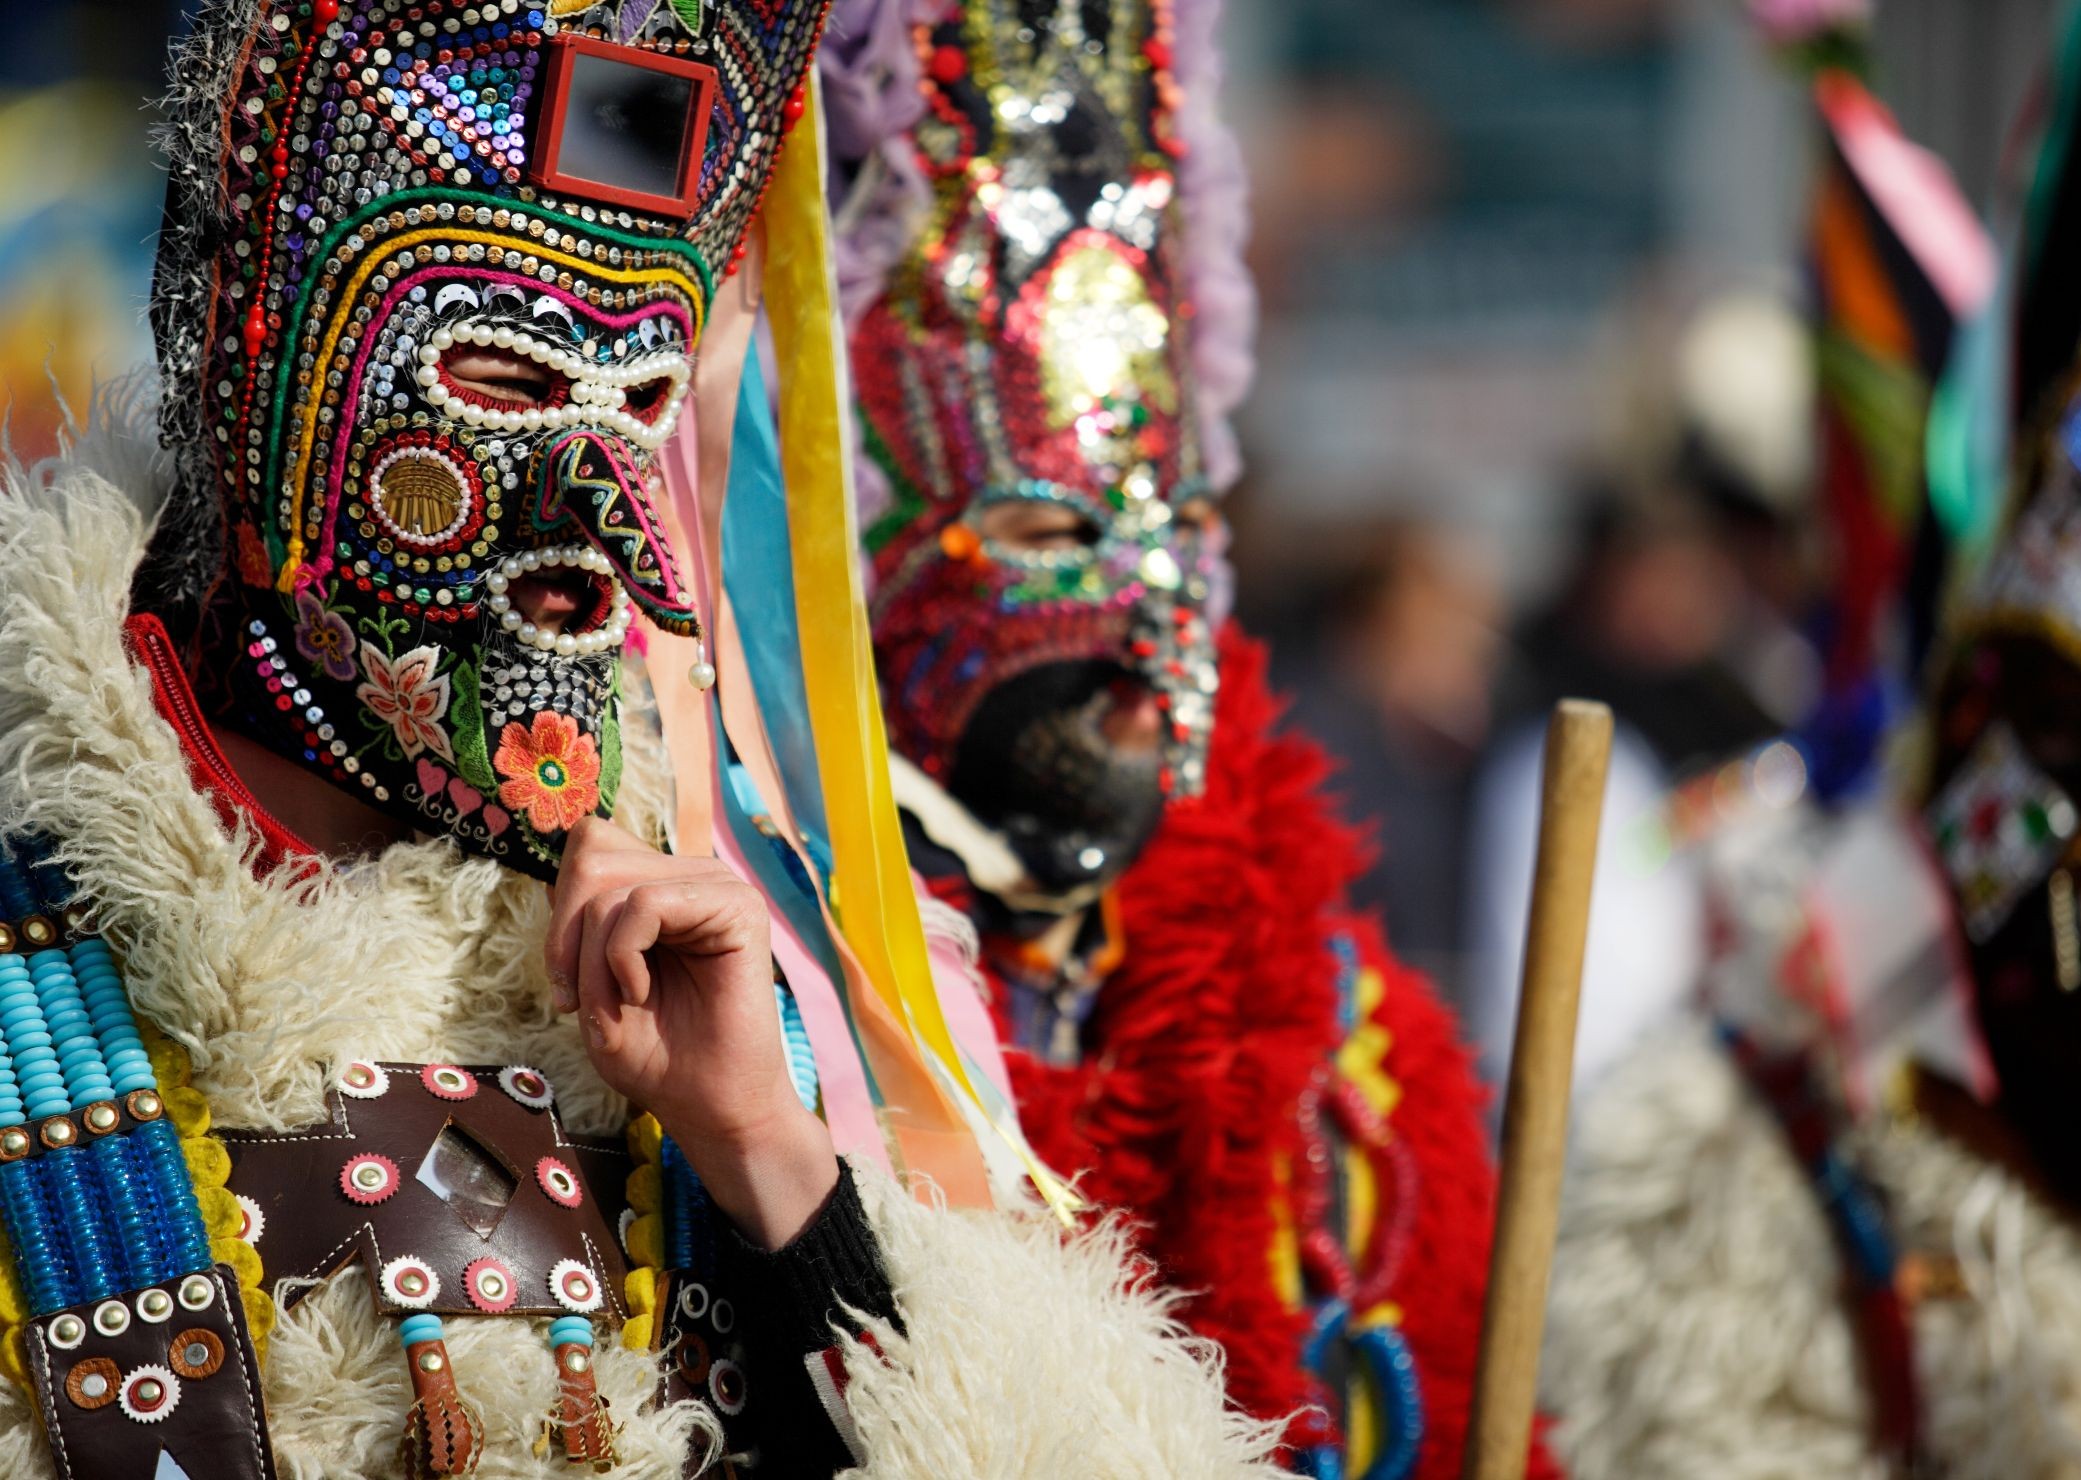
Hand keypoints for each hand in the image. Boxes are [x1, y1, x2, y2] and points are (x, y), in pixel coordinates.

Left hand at [547, 817, 837, 1248]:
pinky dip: (622, 956)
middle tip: (579, 997)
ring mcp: (717, 886)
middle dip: (566, 932)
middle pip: (592, 852)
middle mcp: (690, 876)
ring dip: (593, 953)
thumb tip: (563, 871)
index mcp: (659, 887)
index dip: (560, 906)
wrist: (711, 1106)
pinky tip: (641, 992)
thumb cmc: (657, 1055)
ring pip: (611, 882)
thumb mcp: (589, 986)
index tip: (565, 985)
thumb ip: (577, 927)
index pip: (590, 845)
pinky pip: (644, 903)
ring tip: (621, 999)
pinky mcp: (738, 907)